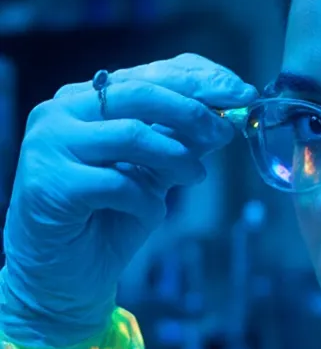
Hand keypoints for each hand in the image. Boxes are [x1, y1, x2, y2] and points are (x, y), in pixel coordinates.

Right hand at [1, 52, 257, 346]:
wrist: (63, 276)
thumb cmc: (107, 220)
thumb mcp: (153, 175)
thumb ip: (179, 144)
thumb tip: (226, 117)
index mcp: (85, 99)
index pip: (148, 73)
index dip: (199, 79)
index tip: (242, 93)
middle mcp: (61, 112)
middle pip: (140, 93)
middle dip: (193, 111)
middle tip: (227, 130)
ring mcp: (50, 145)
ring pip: (131, 133)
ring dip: (176, 155)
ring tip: (195, 176)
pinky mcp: (51, 184)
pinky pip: (118, 184)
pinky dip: (146, 201)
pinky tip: (151, 213)